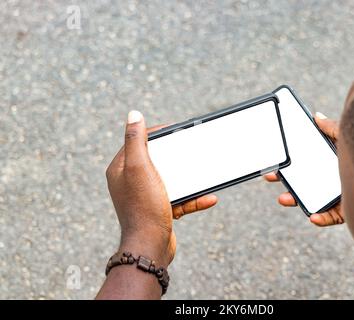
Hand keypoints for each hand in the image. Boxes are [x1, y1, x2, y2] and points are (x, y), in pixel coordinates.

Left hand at [106, 111, 217, 265]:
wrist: (150, 246)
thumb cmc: (144, 206)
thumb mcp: (140, 167)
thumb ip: (137, 140)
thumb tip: (133, 114)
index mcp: (121, 169)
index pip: (137, 142)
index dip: (156, 133)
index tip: (175, 129)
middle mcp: (130, 182)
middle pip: (156, 160)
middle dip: (175, 155)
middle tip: (191, 147)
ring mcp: (145, 197)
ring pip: (171, 180)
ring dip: (190, 179)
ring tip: (205, 175)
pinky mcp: (159, 210)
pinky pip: (179, 199)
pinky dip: (194, 198)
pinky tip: (210, 198)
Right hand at [264, 112, 343, 226]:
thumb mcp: (350, 138)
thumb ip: (333, 128)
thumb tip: (315, 116)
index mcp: (330, 164)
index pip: (306, 164)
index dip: (289, 164)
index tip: (276, 163)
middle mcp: (332, 180)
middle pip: (304, 182)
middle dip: (286, 181)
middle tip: (271, 176)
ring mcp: (338, 196)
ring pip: (313, 201)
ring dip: (296, 200)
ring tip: (284, 198)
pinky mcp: (348, 210)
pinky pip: (332, 217)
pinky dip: (321, 218)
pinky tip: (311, 216)